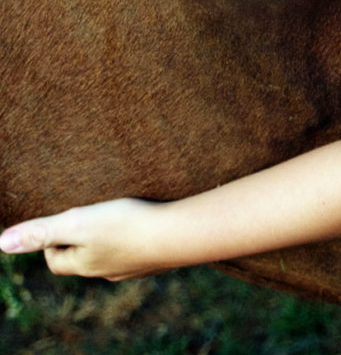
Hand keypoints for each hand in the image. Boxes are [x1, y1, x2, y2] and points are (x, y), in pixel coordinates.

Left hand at [0, 198, 165, 279]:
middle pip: (81, 259)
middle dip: (78, 239)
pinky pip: (135, 251)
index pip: (55, 261)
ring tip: (113, 214)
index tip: (59, 221)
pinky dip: (131, 238)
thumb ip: (42, 231)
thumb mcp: (78, 222)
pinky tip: (141, 223)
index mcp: (84, 264)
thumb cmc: (126, 225)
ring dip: (105, 239)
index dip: (50, 243)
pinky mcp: (153, 258)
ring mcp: (131, 268)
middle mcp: (105, 271)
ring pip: (109, 255)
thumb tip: (3, 243)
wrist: (178, 235)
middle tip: (85, 214)